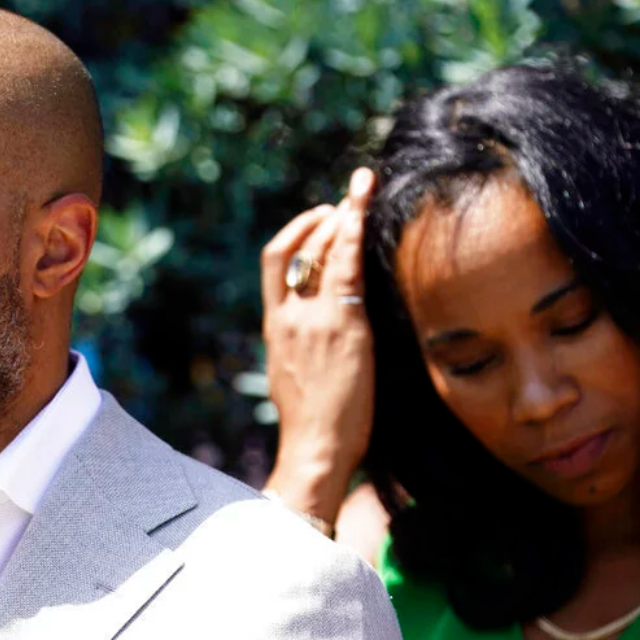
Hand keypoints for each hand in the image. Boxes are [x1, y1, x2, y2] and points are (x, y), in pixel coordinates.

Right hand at [261, 169, 375, 524]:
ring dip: (341, 216)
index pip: (275, 264)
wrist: (314, 446)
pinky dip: (353, 234)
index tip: (318, 218)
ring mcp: (313, 318)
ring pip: (320, 251)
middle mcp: (288, 315)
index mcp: (274, 327)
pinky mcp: (342, 326)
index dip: (295, 234)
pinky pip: (345, 267)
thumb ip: (301, 348)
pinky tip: (364, 211)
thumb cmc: (311, 424)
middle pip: (295, 250)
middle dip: (321, 219)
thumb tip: (318, 340)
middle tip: (347, 200)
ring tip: (361, 193)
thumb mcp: (294, 377)